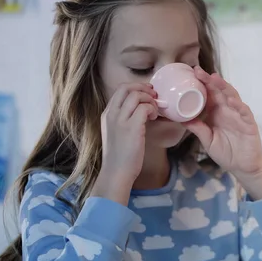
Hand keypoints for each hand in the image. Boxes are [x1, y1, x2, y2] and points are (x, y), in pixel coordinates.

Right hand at [91, 83, 158, 205]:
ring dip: (150, 100)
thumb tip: (140, 110)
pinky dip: (153, 110)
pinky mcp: (132, 128)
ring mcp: (120, 120)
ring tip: (155, 111)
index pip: (120, 90)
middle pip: (127, 87)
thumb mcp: (115, 133)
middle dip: (143, 88)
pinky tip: (154, 118)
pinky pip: (145, 108)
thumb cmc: (119, 156)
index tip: (147, 93)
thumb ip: (122, 120)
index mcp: (107, 114)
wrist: (116, 172)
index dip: (136, 87)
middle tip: (154, 95)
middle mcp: (111, 114)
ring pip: (137, 96)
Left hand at [184, 67, 261, 199]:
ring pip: (232, 97)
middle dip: (210, 81)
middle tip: (199, 72)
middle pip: (219, 92)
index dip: (202, 84)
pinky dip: (239, 105)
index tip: (192, 74)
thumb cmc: (226, 152)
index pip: (209, 94)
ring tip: (214, 79)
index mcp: (217, 112)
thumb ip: (198, 129)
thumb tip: (181, 119)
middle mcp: (228, 110)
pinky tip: (231, 101)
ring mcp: (239, 115)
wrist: (242, 167)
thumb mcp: (207, 140)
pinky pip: (245, 112)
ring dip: (224, 87)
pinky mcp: (249, 124)